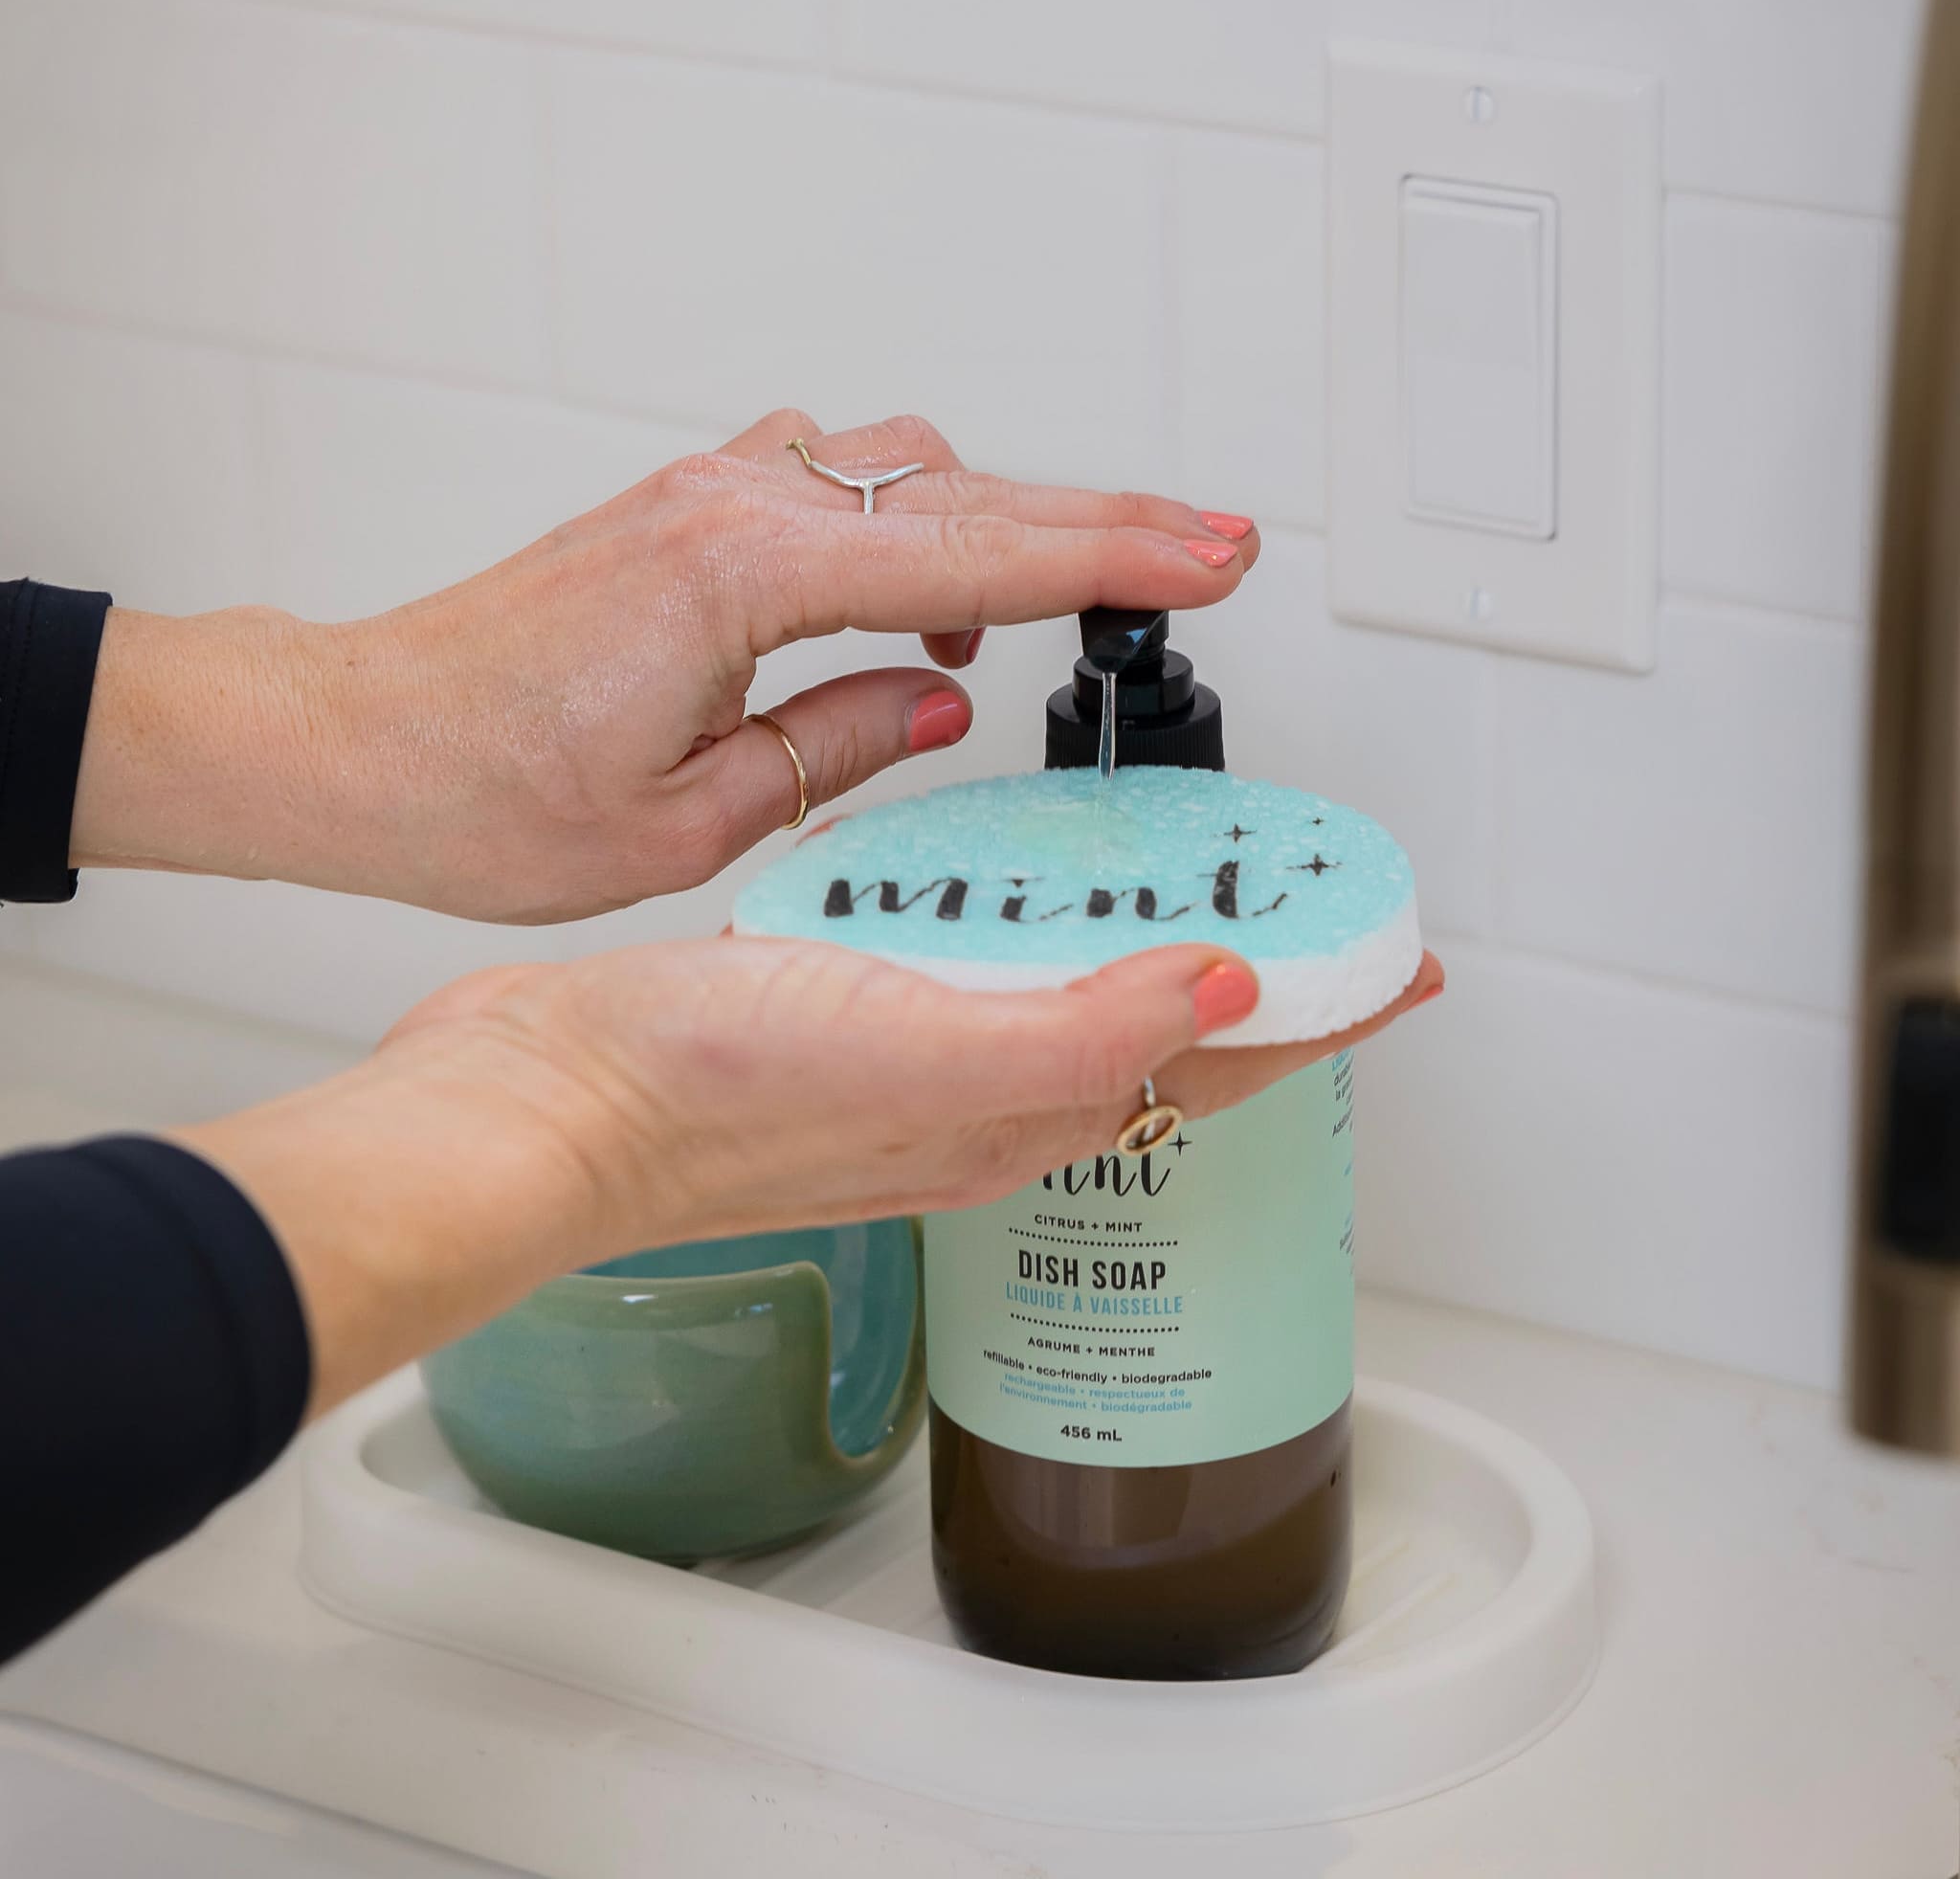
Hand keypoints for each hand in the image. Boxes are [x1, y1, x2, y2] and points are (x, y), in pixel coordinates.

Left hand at [72, 409, 1258, 922]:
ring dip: (1014, 520)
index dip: (1110, 557)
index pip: (973, 556)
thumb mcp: (687, 818)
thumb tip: (939, 696)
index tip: (1211, 557)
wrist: (353, 744)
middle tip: (1214, 546)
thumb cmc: (480, 797)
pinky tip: (940, 594)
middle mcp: (729, 507)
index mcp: (740, 579)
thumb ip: (836, 745)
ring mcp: (707, 495)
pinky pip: (840, 486)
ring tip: (1105, 580)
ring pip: (908, 474)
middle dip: (1105, 521)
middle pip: (964, 493)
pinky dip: (918, 525)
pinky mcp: (688, 512)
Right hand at [182, 937, 1440, 1415]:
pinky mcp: (842, 1008)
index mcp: (1022, 1113)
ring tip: (1184, 874)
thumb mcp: (926, 1050)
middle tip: (1307, 899)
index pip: (1221, 1064)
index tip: (1400, 964)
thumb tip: (1237, 990)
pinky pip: (974, 959)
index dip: (1324, 1011)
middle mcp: (982, 1094)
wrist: (546, 1101)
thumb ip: (1089, 1030)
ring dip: (1140, 939)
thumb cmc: (709, 1097)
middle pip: (1162, 1029)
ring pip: (1070, 990)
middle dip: (1254, 972)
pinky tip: (1003, 871)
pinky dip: (1021, 914)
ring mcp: (911, 1054)